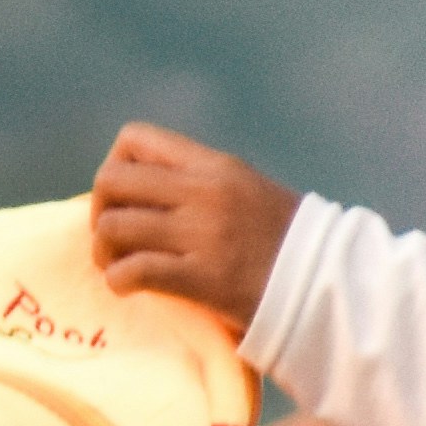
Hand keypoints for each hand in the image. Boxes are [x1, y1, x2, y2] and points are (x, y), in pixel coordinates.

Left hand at [92, 122, 299, 325]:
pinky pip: (135, 270)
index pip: (134, 138)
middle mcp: (204, 192)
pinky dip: (118, 280)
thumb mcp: (245, 189)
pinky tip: (127, 288)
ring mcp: (203, 234)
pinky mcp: (203, 278)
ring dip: (104, 250)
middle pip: (111, 180)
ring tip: (116, 266)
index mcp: (213, 165)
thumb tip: (139, 192)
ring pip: (115, 226)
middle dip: (99, 210)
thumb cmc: (284, 242)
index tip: (126, 199)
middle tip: (112, 237)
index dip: (115, 166)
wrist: (327, 284)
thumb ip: (197, 183)